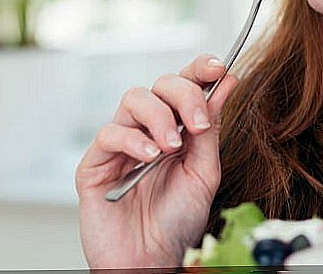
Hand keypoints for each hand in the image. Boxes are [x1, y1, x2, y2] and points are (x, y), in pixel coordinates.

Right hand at [75, 53, 239, 269]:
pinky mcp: (96, 163)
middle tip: (197, 123)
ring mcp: (120, 143)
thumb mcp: (204, 172)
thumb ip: (210, 130)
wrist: (151, 260)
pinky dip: (133, 140)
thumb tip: (227, 84)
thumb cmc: (176, 222)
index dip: (199, 69)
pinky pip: (110, 133)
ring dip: (158, 116)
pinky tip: (149, 157)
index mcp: (176, 128)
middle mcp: (147, 130)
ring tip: (171, 147)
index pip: (184, 84)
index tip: (219, 68)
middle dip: (183, 95)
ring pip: (133, 98)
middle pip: (160, 84)